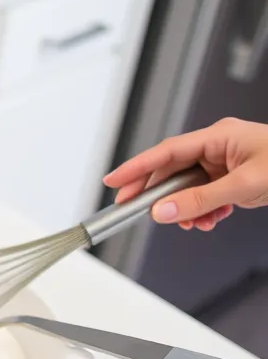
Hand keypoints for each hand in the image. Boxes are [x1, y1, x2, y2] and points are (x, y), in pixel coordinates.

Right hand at [104, 117, 267, 230]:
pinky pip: (207, 195)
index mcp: (219, 136)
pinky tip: (209, 220)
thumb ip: (201, 200)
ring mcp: (227, 163)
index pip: (166, 151)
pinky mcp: (235, 178)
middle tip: (137, 211)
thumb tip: (164, 211)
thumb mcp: (245, 185)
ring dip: (186, 208)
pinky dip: (204, 211)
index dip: (136, 167)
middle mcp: (219, 146)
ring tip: (191, 222)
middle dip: (160, 195)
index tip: (114, 180)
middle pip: (174, 171)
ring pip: (190, 187)